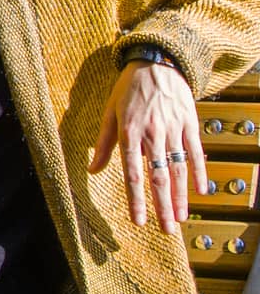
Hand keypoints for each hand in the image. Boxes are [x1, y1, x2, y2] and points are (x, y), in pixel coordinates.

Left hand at [89, 61, 205, 232]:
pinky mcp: (190, 124)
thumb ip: (104, 143)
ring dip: (180, 196)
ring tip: (180, 218)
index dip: (136, 199)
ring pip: (179, 169)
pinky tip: (201, 191)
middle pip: (159, 177)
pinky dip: (199, 172)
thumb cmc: (129, 88)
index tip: (138, 220)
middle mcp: (153, 134)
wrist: (157, 62)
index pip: (132, 173)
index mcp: (130, 132)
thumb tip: (92, 170)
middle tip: (167, 230)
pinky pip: (196, 152)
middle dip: (162, 206)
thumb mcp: (110, 112)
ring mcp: (174, 129)